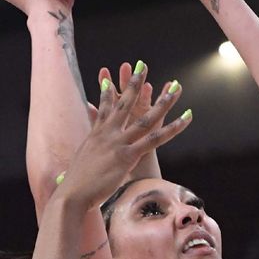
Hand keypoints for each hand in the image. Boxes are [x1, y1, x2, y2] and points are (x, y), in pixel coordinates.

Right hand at [58, 65, 190, 209]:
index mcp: (95, 135)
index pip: (102, 108)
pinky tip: (186, 119)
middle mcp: (107, 134)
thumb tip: (74, 165)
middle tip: (142, 65)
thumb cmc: (74, 186)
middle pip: (124, 103)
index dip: (106, 92)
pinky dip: (173, 129)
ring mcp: (117, 143)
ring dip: (163, 102)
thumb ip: (83, 160)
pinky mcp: (127, 155)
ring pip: (145, 118)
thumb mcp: (78, 165)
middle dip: (134, 83)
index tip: (108, 78)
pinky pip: (155, 139)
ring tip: (175, 88)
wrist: (72, 194)